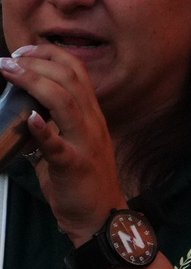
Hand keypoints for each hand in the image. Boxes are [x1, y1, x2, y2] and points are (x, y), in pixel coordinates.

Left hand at [0, 43, 124, 242]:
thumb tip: (25, 118)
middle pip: (71, 80)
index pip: (77, 73)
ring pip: (65, 102)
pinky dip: (44, 130)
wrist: (100, 217)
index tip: (25, 52)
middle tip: (11, 57)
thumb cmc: (82, 183)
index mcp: (90, 116)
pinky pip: (60, 145)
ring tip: (11, 71)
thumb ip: (51, 130)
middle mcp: (91, 123)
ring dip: (35, 82)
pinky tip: (31, 118)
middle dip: (39, 62)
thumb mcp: (69, 147)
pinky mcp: (75, 165)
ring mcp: (85, 142)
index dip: (51, 56)